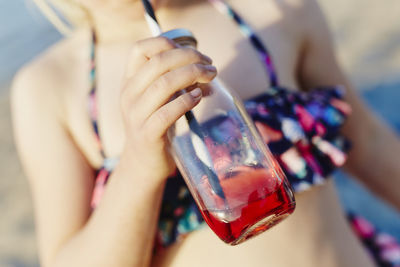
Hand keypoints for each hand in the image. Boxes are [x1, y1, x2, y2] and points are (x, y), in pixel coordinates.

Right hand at [119, 36, 216, 181]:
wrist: (144, 164)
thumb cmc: (157, 126)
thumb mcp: (159, 100)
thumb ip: (175, 82)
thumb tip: (207, 69)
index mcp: (130, 82)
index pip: (139, 49)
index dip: (167, 42)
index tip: (193, 51)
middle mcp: (128, 95)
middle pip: (158, 62)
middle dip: (189, 57)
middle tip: (210, 64)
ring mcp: (135, 116)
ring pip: (163, 84)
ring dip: (192, 75)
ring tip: (210, 77)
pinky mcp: (147, 135)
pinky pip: (167, 113)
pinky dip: (186, 101)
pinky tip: (199, 97)